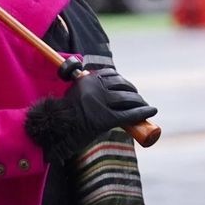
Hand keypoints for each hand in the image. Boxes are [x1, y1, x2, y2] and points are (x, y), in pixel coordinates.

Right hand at [25, 54, 156, 161]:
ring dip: (140, 102)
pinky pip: (129, 115)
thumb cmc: (62, 116)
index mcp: (87, 79)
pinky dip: (142, 113)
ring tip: (145, 106)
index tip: (128, 87)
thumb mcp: (74, 95)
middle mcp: (95, 88)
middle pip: (123, 86)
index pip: (112, 74)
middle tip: (138, 99)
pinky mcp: (105, 119)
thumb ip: (87, 90)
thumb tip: (104, 90)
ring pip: (128, 100)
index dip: (123, 82)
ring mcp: (101, 103)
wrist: (52, 129)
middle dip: (133, 92)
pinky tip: (151, 112)